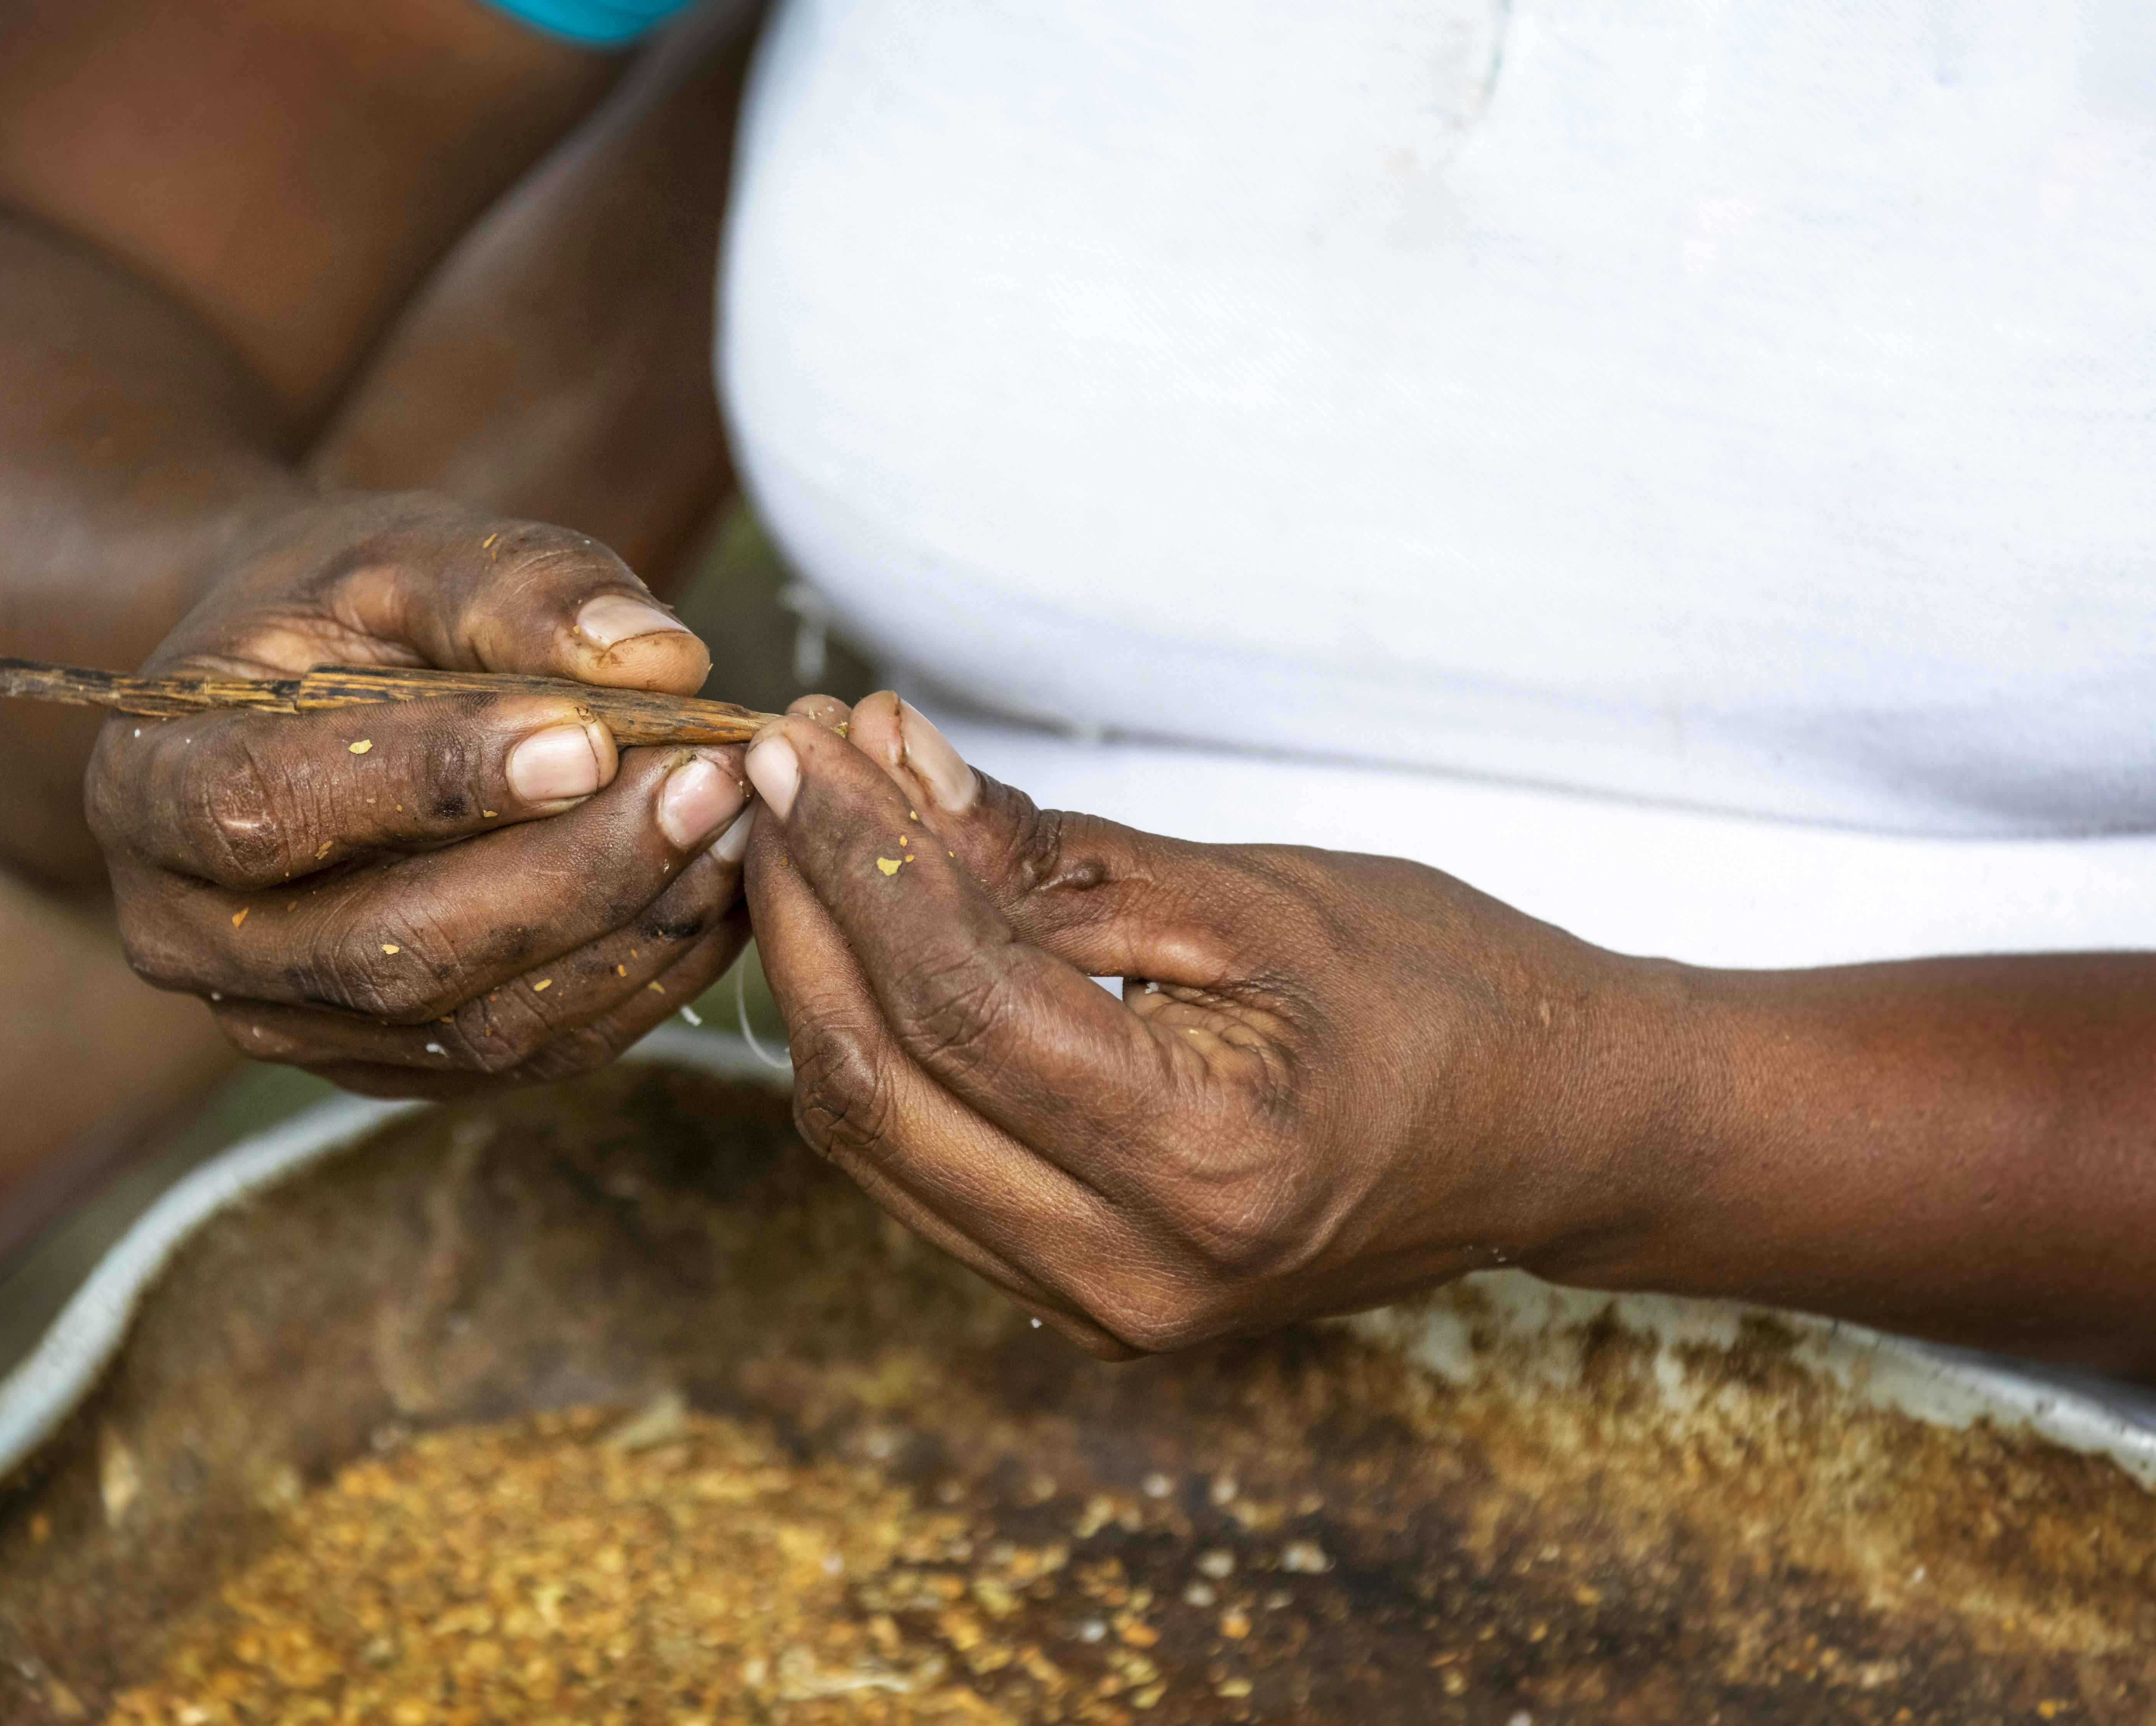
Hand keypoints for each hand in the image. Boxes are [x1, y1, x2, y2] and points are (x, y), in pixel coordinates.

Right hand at [86, 493, 752, 1095]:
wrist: (307, 687)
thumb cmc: (345, 607)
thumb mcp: (404, 548)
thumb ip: (517, 588)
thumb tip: (661, 664)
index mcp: (150, 790)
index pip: (275, 810)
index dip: (433, 784)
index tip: (585, 738)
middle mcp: (195, 937)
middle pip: (389, 949)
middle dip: (569, 873)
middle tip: (711, 782)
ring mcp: (293, 1024)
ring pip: (473, 1025)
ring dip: (627, 933)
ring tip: (738, 828)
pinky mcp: (393, 1066)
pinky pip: (530, 1054)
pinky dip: (641, 978)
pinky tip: (722, 891)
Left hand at [740, 694, 1693, 1356]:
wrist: (1552, 1136)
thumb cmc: (1446, 994)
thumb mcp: (1259, 896)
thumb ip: (1059, 858)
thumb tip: (891, 767)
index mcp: (1211, 1166)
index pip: (958, 1006)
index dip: (858, 861)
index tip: (801, 742)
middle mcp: (1138, 1271)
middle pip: (876, 1087)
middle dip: (805, 911)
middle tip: (780, 769)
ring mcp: (1103, 1307)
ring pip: (870, 1139)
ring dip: (814, 975)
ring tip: (804, 830)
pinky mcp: (1083, 1298)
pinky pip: (917, 1170)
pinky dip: (869, 1047)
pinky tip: (856, 935)